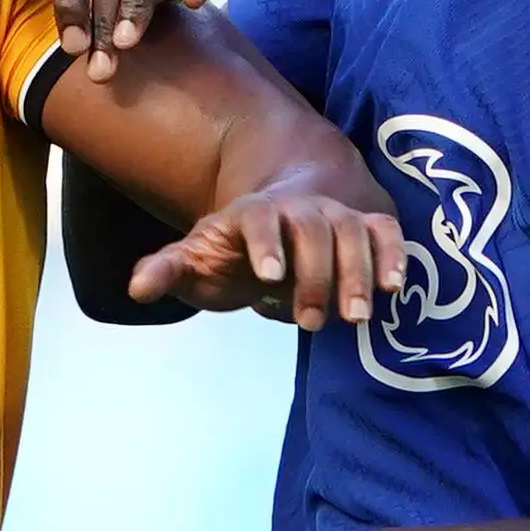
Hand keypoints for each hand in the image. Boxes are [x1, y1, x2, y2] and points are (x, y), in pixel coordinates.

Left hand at [128, 181, 404, 327]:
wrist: (278, 218)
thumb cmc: (232, 251)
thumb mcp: (196, 259)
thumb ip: (169, 271)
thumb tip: (136, 289)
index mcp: (252, 213)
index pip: (259, 221)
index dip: (266, 245)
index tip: (269, 278)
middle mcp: (298, 208)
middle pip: (313, 228)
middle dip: (316, 273)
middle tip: (312, 322)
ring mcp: (336, 213)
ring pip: (353, 230)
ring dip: (356, 272)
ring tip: (355, 317)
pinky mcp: (368, 224)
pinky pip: (387, 231)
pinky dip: (393, 254)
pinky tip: (393, 287)